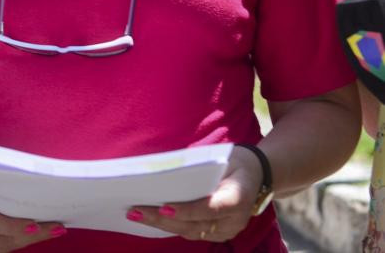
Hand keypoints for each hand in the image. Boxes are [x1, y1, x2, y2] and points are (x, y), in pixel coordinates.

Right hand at [0, 161, 63, 252]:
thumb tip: (32, 189)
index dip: (11, 226)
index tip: (34, 224)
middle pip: (1, 238)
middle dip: (32, 233)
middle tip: (58, 226)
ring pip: (4, 247)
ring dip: (31, 239)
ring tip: (55, 229)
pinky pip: (1, 249)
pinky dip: (20, 241)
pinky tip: (38, 233)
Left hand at [128, 145, 261, 241]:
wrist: (256, 174)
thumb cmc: (231, 161)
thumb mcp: (220, 158)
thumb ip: (198, 168)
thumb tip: (162, 171)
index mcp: (238, 197)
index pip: (211, 208)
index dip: (187, 210)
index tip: (164, 208)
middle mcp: (235, 220)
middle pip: (195, 224)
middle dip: (163, 219)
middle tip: (136, 211)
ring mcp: (228, 230)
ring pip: (190, 232)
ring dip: (161, 225)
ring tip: (135, 215)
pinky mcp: (219, 234)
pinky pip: (191, 232)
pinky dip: (169, 226)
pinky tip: (149, 219)